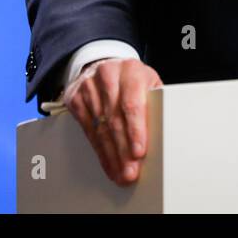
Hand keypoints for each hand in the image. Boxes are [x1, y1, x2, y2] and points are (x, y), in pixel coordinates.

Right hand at [62, 57, 162, 186]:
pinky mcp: (75, 97)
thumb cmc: (133, 81)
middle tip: (130, 171)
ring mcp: (89, 85)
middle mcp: (108, 74)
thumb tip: (162, 137)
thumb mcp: (148, 85)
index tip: (139, 151)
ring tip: (121, 173)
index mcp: (131, 70)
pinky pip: (87, 129)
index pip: (132, 103)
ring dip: (111, 154)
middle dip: (123, 150)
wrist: (107, 65)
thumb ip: (155, 105)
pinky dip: (99, 150)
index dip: (135, 130)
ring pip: (100, 127)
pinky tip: (108, 162)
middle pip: (114, 119)